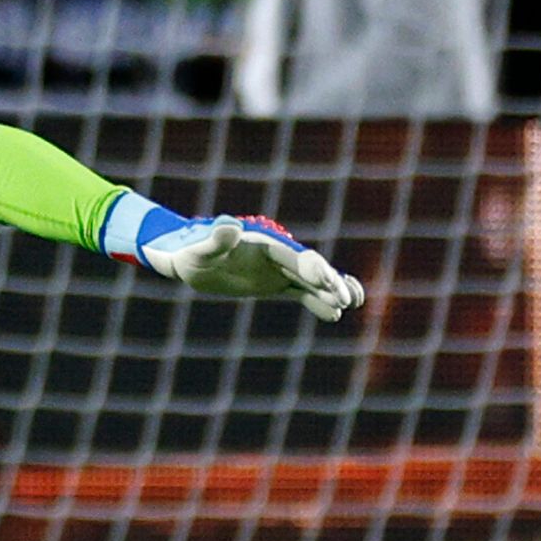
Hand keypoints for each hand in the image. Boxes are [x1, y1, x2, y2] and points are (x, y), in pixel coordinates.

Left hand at [138, 214, 365, 322]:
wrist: (186, 261)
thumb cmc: (189, 253)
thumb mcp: (199, 250)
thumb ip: (216, 241)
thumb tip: (230, 226)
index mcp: (263, 244)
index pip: (293, 256)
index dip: (312, 268)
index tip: (328, 283)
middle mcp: (274, 255)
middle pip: (308, 268)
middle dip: (329, 282)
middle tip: (347, 299)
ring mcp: (276, 270)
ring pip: (310, 281)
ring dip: (331, 290)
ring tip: (354, 302)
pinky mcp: (273, 284)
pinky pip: (300, 293)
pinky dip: (317, 301)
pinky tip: (335, 314)